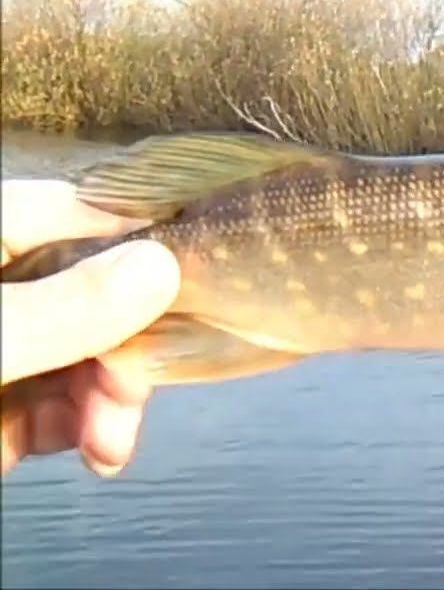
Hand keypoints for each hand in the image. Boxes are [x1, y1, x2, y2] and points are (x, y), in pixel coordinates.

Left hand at [1, 179, 179, 476]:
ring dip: (117, 397)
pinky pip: (67, 406)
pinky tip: (102, 452)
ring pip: (90, 354)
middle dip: (130, 343)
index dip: (142, 235)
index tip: (205, 261)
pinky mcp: (2, 411)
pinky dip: (93, 428)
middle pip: (94, 292)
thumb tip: (162, 266)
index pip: (75, 210)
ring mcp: (5, 351)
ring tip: (111, 440)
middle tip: (136, 387)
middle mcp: (1, 289)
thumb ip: (61, 309)